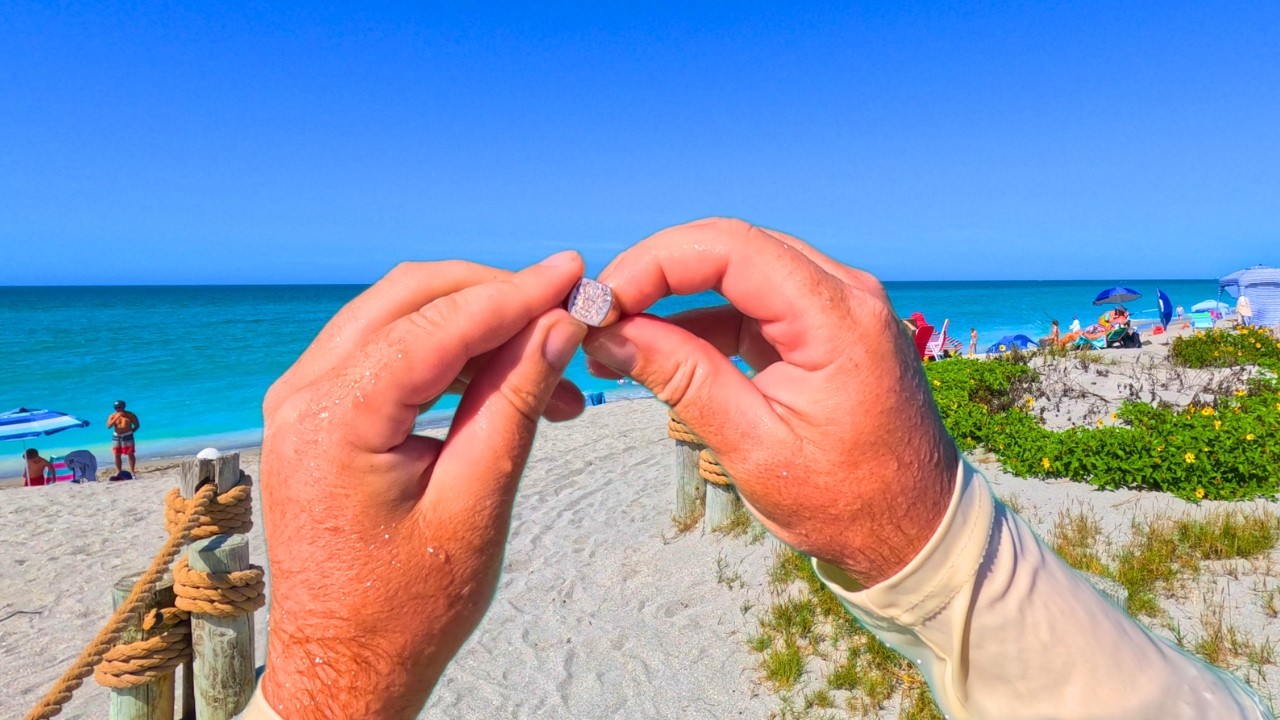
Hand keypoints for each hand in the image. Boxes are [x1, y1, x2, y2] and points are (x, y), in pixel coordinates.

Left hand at [259, 253, 587, 717]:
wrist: (343, 667)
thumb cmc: (405, 609)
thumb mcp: (475, 501)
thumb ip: (514, 402)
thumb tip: (558, 326)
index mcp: (334, 419)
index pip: (438, 323)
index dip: (515, 294)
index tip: (574, 275)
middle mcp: (302, 395)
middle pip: (410, 298)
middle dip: (493, 296)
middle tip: (564, 310)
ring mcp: (300, 401)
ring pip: (397, 316)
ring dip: (474, 325)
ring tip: (547, 363)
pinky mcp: (315, 415)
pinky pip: (384, 352)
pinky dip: (445, 353)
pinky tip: (500, 380)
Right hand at [584, 219, 956, 586]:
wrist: (915, 529)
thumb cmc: (847, 502)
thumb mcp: (754, 446)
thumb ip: (684, 379)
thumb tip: (611, 334)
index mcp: (837, 317)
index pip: (730, 248)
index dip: (654, 263)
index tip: (602, 302)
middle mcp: (844, 292)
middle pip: (731, 246)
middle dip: (656, 273)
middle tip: (599, 315)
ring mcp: (837, 305)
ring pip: (738, 269)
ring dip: (674, 295)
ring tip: (615, 340)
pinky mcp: (823, 326)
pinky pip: (753, 302)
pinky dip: (702, 319)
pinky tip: (656, 350)